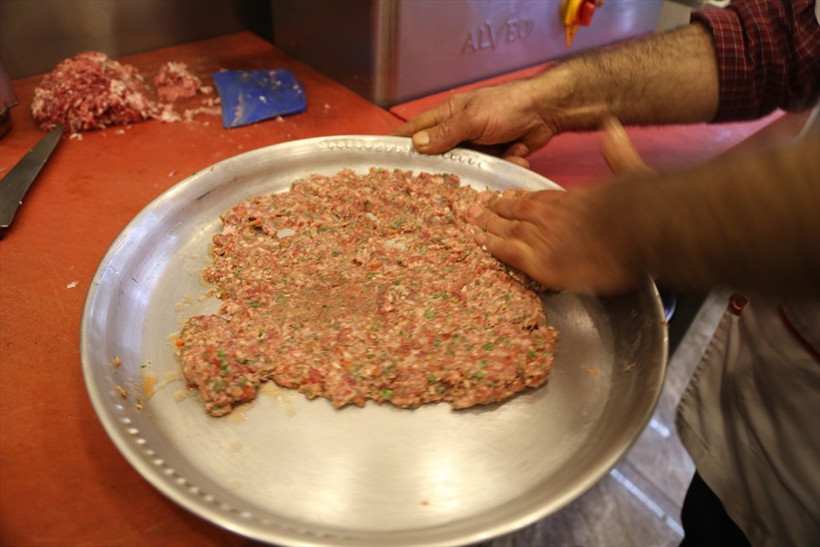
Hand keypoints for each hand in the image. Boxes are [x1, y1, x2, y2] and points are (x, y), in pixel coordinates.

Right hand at [391, 78, 560, 168]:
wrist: (546, 111)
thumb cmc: (508, 106)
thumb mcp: (472, 119)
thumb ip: (446, 134)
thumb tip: (417, 144)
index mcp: (448, 115)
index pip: (416, 128)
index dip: (399, 142)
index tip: (382, 159)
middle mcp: (459, 131)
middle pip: (438, 154)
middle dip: (435, 170)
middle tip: (422, 190)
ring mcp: (477, 145)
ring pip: (464, 168)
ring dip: (474, 173)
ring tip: (473, 183)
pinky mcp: (495, 157)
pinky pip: (489, 171)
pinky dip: (499, 169)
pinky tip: (509, 165)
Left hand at [466, 119, 650, 293]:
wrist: (641, 227)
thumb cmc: (641, 206)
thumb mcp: (631, 171)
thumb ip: (617, 152)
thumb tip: (611, 125)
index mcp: (570, 198)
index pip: (535, 197)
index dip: (517, 198)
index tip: (502, 197)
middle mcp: (552, 215)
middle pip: (515, 211)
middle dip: (494, 211)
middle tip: (472, 209)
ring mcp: (544, 237)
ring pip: (508, 229)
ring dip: (488, 227)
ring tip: (469, 224)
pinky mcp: (541, 261)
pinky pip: (510, 252)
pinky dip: (495, 247)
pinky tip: (483, 245)